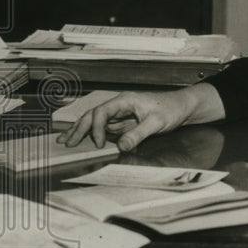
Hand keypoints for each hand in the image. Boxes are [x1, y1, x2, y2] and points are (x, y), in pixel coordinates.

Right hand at [57, 83, 225, 151]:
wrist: (182, 107)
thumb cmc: (171, 110)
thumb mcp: (156, 123)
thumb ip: (138, 134)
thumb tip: (120, 146)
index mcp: (124, 101)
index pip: (102, 113)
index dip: (97, 129)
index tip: (99, 144)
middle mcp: (119, 105)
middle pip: (93, 115)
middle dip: (78, 128)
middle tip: (66, 143)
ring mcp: (120, 113)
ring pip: (95, 120)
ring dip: (80, 130)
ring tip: (65, 140)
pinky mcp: (124, 121)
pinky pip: (104, 127)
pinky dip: (91, 133)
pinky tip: (83, 140)